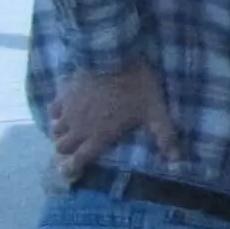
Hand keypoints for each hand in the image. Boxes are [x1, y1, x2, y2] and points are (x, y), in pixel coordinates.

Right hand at [50, 66, 179, 177]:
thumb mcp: (155, 111)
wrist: (112, 56)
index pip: (79, 160)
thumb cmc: (135, 86)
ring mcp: (68, 110)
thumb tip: (177, 161)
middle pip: (61, 147)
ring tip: (72, 129)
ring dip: (62, 133)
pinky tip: (66, 110)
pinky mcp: (63, 94)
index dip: (72, 169)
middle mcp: (79, 128)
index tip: (71, 172)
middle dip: (67, 150)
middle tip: (77, 147)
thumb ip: (165, 136)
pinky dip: (57, 114)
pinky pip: (52, 110)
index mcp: (99, 136)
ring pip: (54, 130)